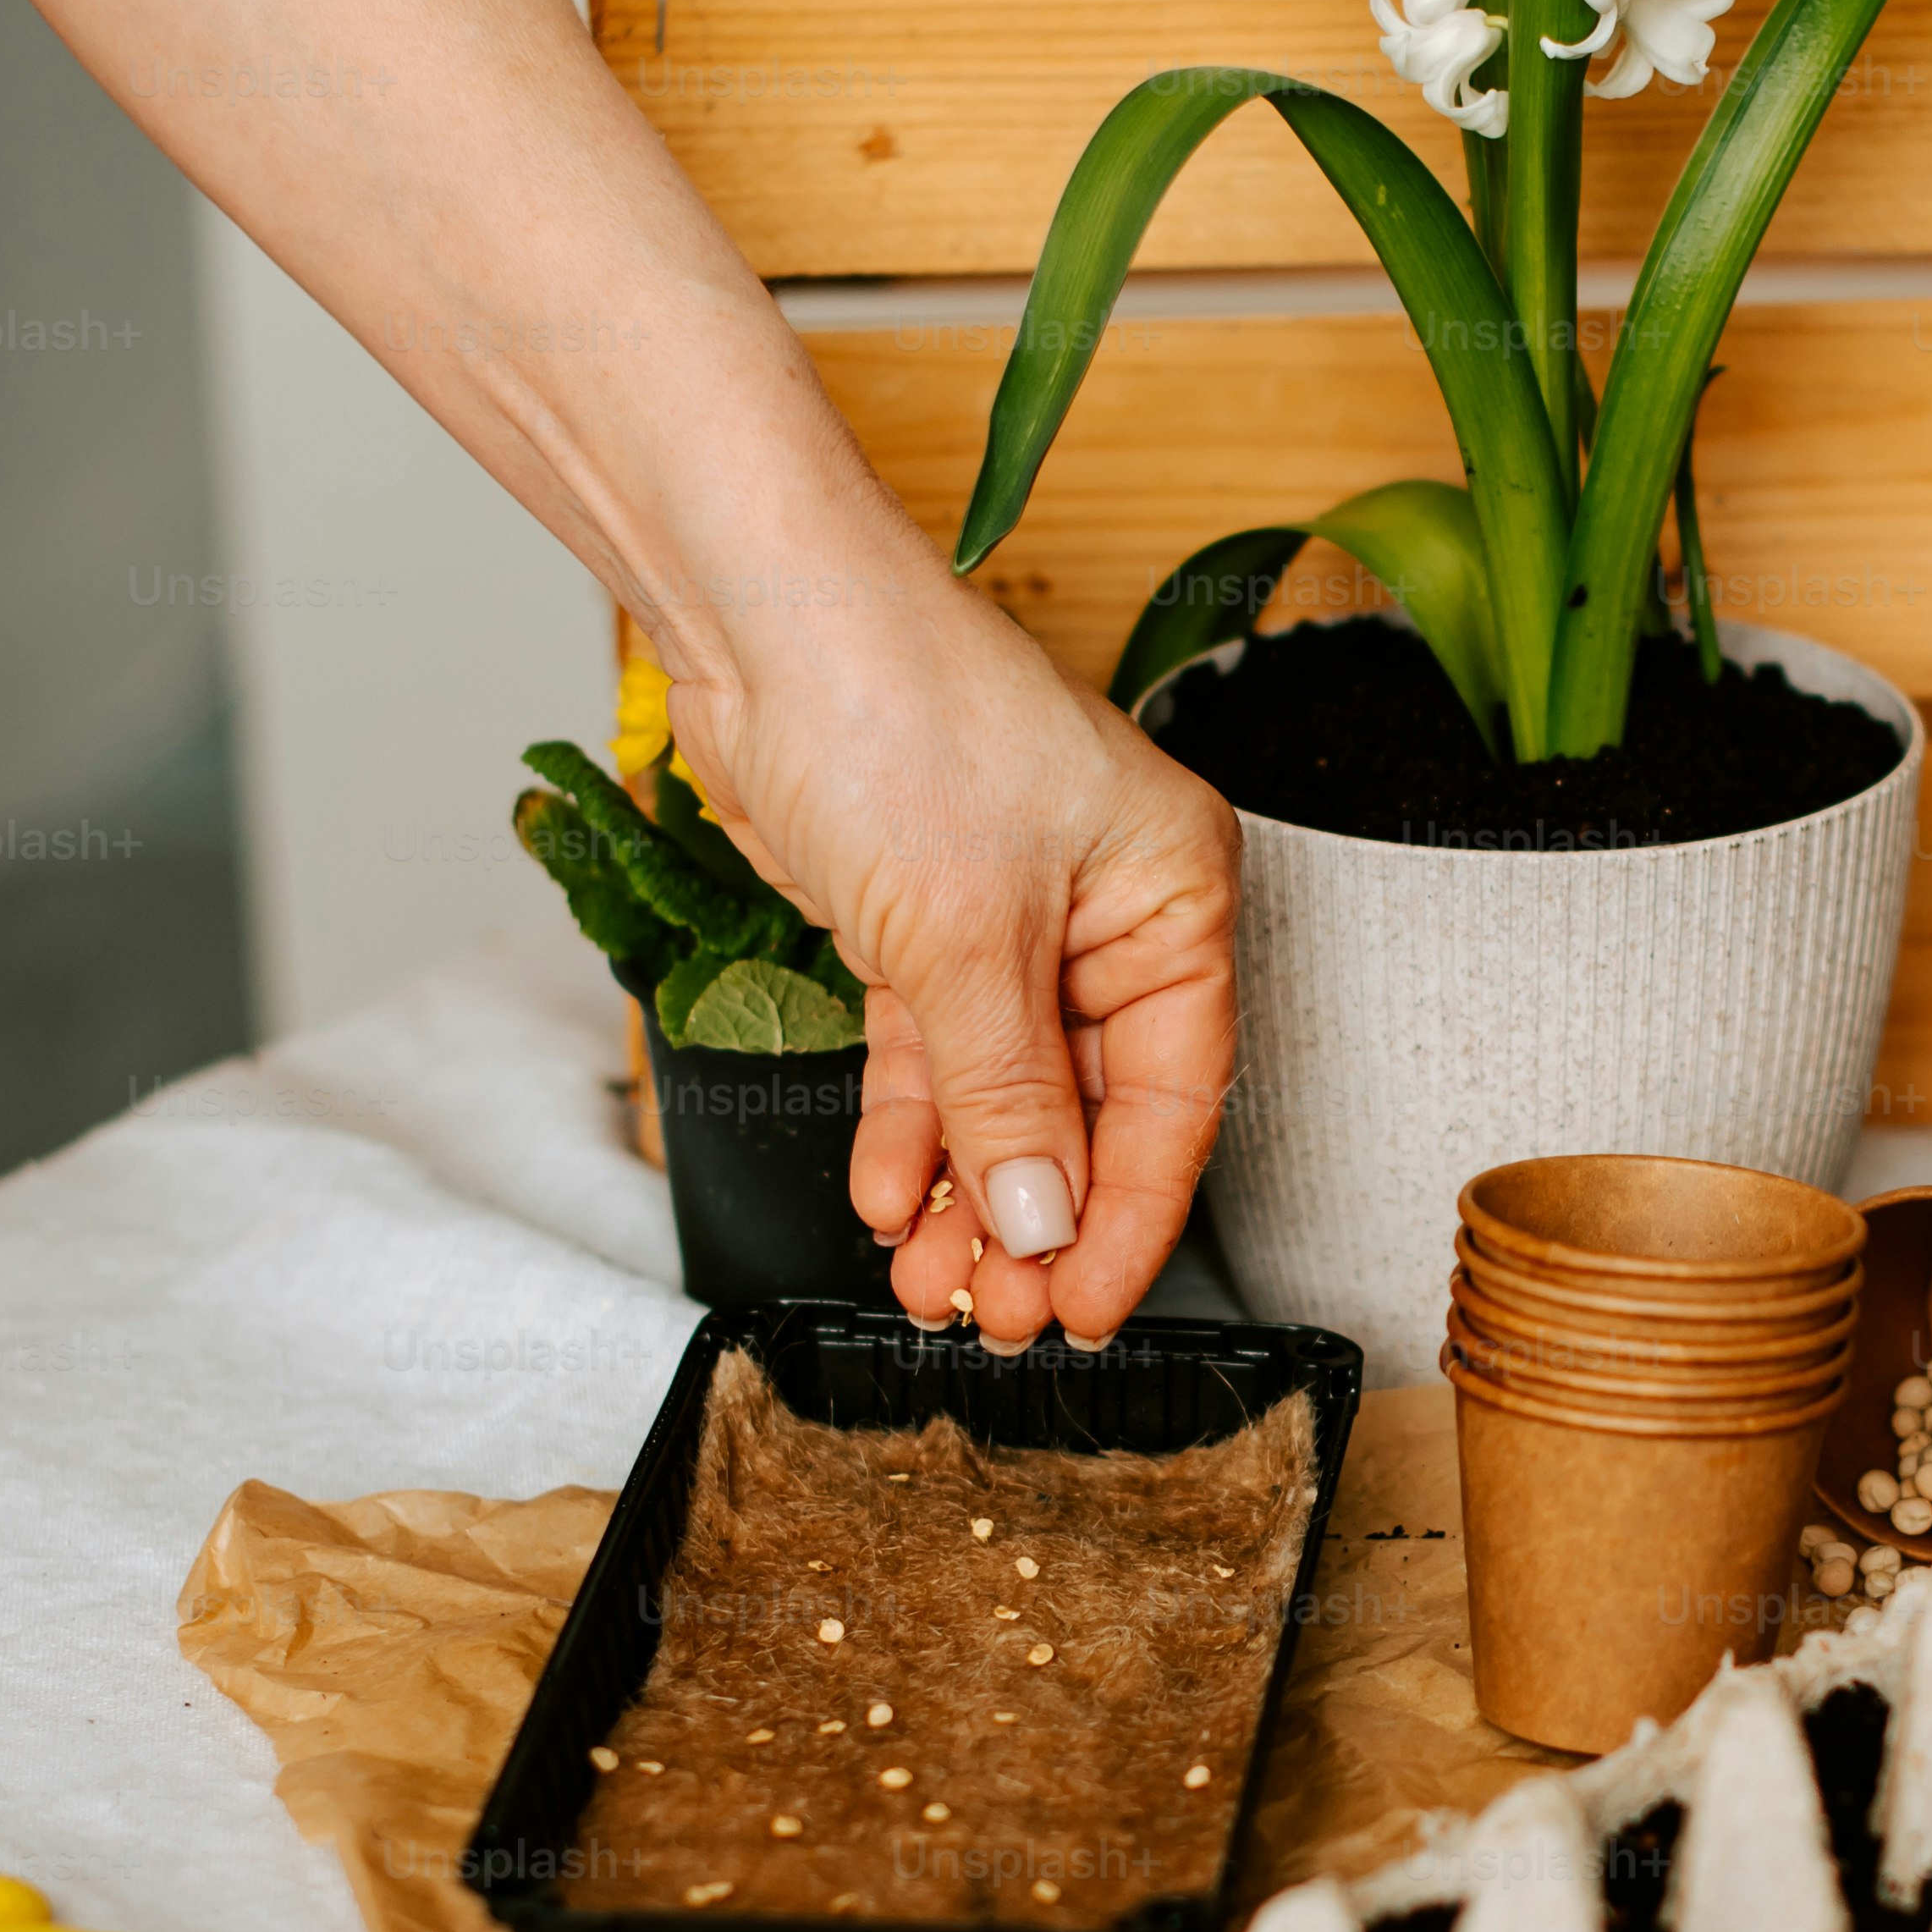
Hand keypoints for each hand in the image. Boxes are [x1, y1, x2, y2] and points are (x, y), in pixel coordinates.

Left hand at [658, 558, 1236, 1349]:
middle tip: (992, 1313)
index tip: (1083, 1308)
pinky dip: (913, 1131)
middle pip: (1087, 1109)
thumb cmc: (898, 710)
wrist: (758, 618)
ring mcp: (1013, 921)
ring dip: (968, 1194)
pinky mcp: (924, 925)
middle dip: (1035, 1219)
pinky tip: (890, 1200)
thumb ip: (1006, 1096)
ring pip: (1004, 1097)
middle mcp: (1107, 911)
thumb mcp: (964, 936)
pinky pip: (935, 1059)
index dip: (1129, 1215)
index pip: (1173, 1095)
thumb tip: (1044, 1224)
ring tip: (930, 1282)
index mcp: (1172, 893)